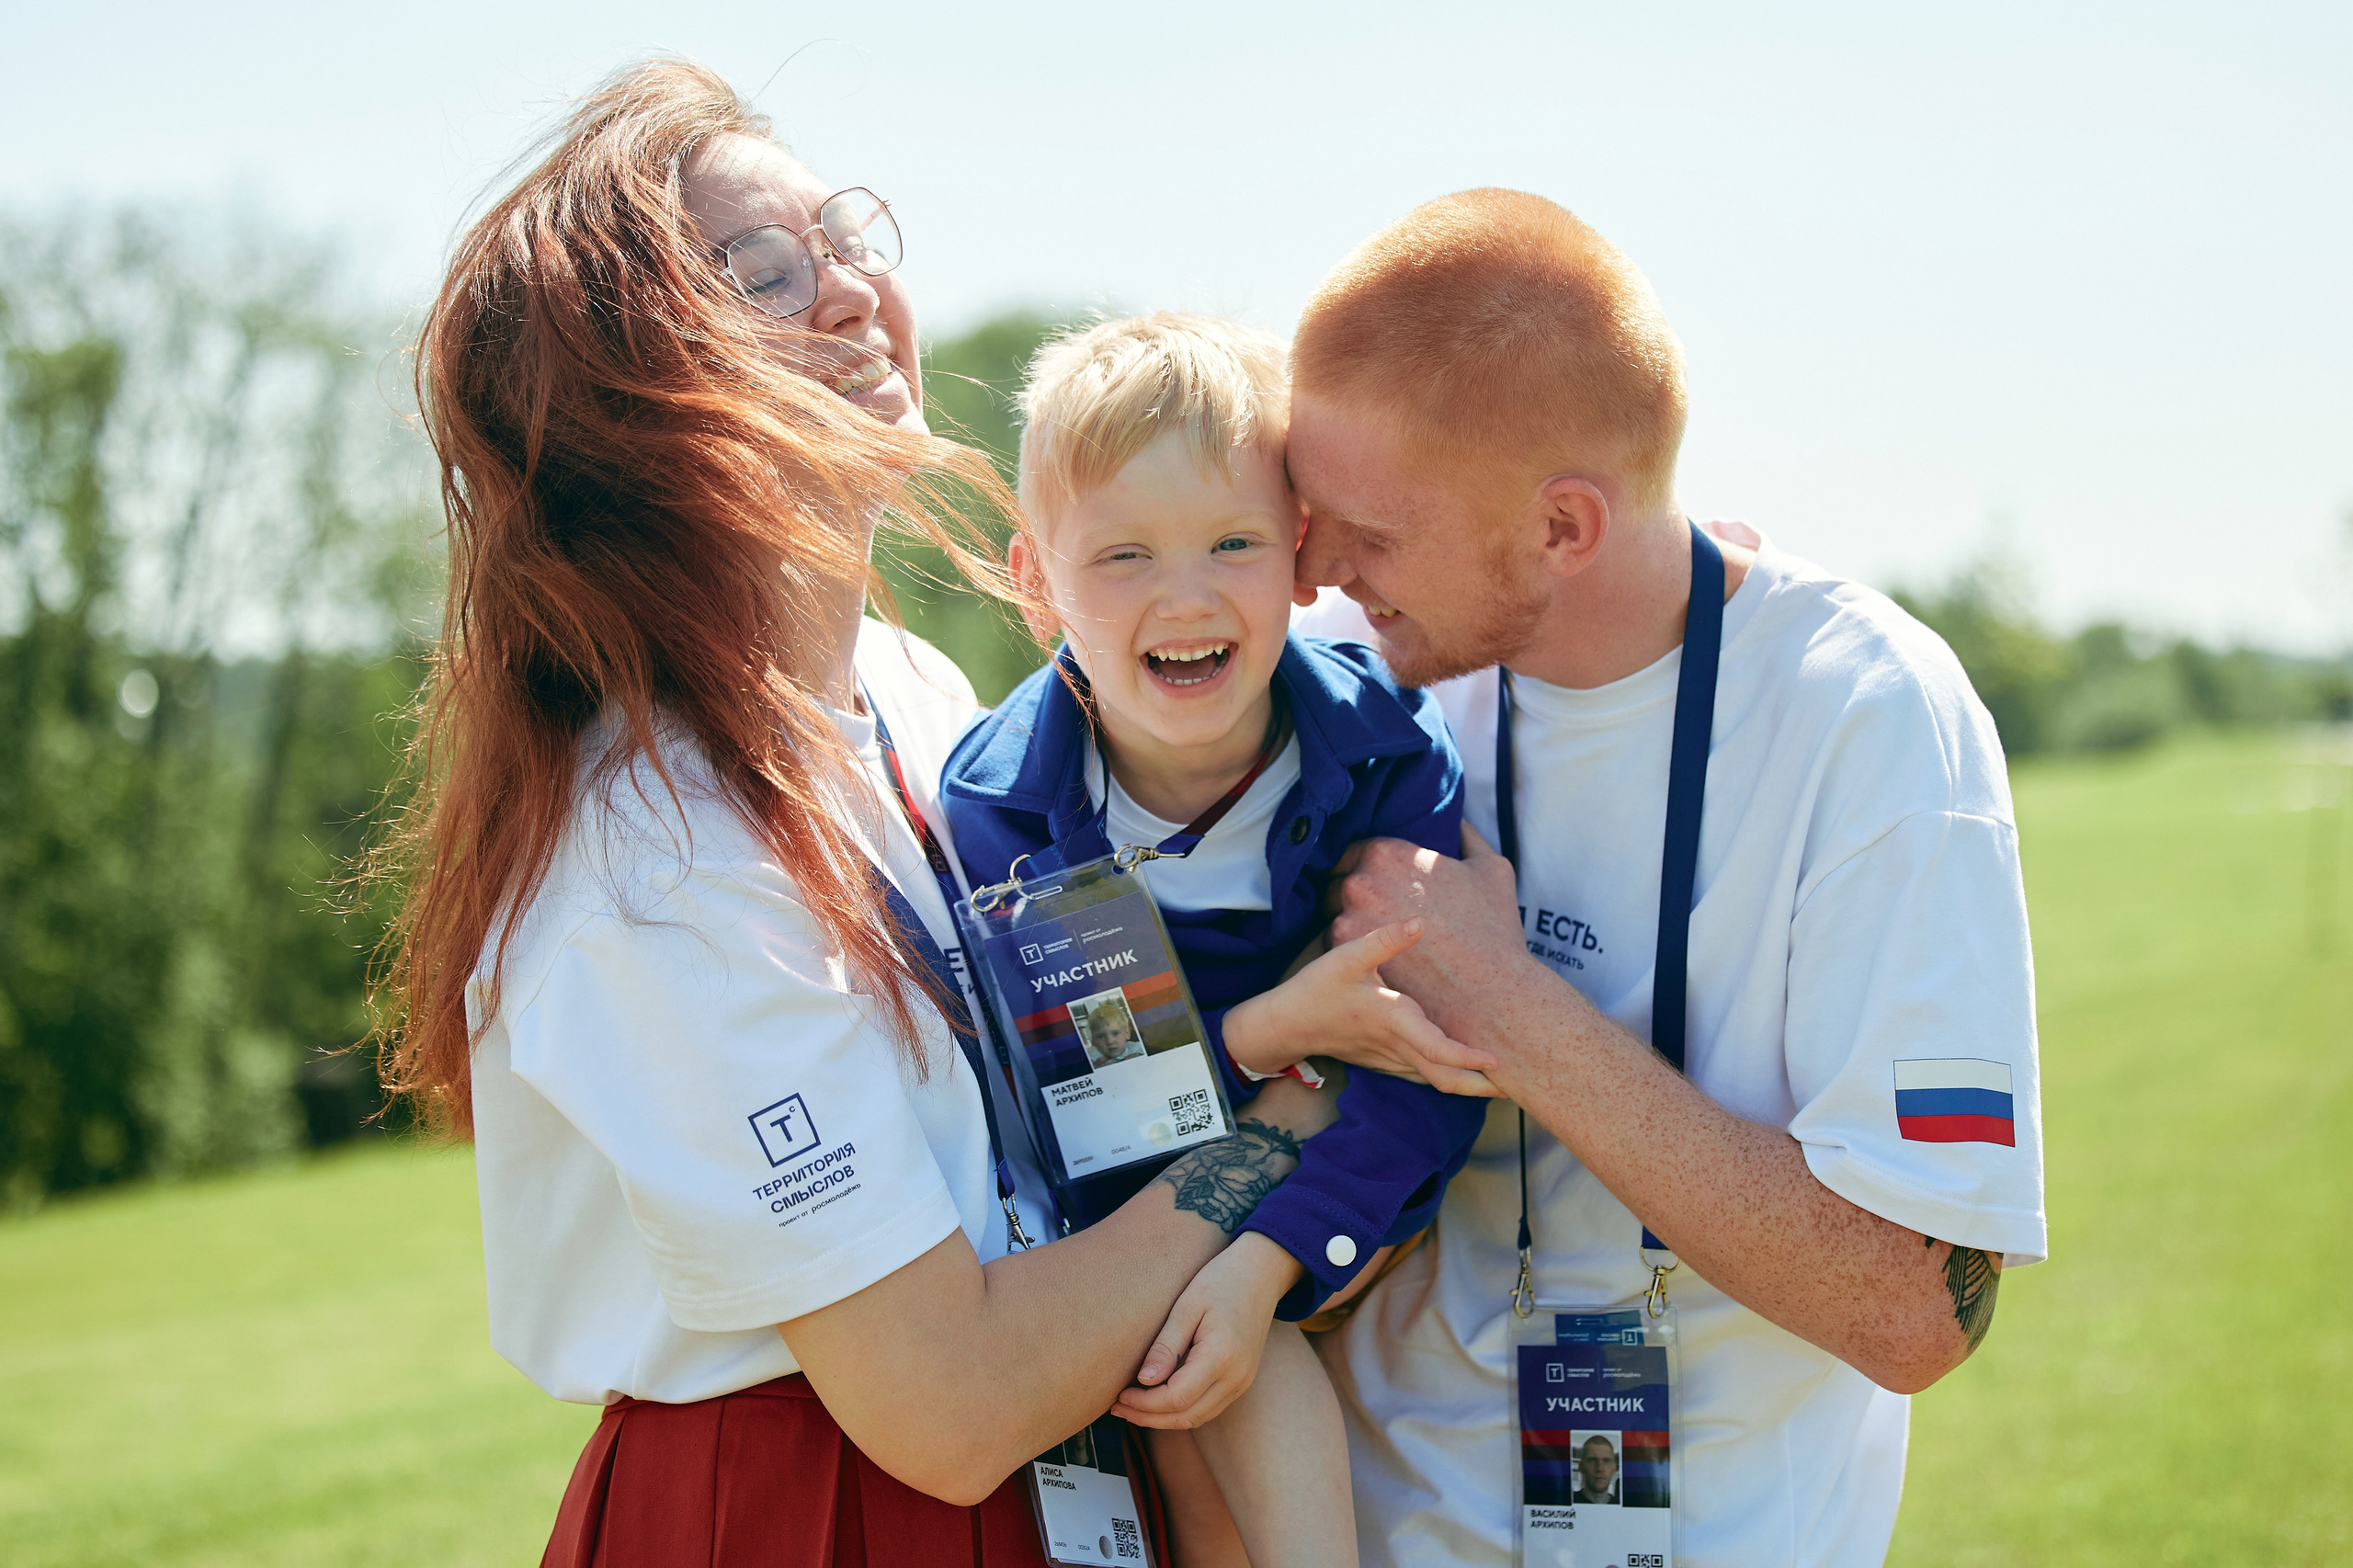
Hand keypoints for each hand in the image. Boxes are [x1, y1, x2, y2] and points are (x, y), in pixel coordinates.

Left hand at [1114, 1233, 1299, 1429]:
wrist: (1261, 1274)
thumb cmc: (1220, 1282)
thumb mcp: (1187, 1306)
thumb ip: (1166, 1346)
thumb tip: (1144, 1381)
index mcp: (1221, 1357)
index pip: (1177, 1398)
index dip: (1144, 1404)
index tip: (1119, 1394)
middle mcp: (1236, 1377)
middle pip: (1186, 1416)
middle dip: (1148, 1417)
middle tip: (1118, 1406)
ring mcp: (1242, 1382)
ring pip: (1198, 1417)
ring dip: (1163, 1418)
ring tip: (1132, 1407)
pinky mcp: (1241, 1380)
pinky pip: (1208, 1407)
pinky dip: (1182, 1410)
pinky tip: (1159, 1399)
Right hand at [1223, 921, 1500, 1095]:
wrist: (1287, 1026)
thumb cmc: (1316, 990)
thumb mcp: (1345, 957)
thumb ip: (1385, 940)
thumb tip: (1420, 922)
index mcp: (1393, 1020)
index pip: (1437, 1049)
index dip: (1469, 1058)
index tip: (1498, 1058)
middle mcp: (1398, 1046)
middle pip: (1447, 1080)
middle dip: (1483, 1087)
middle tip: (1520, 1085)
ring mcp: (1393, 1060)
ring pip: (1438, 1082)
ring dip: (1471, 1085)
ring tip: (1506, 1080)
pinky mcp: (1387, 1063)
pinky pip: (1426, 1077)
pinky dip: (1450, 1078)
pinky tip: (1468, 1071)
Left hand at [1326, 824, 1548, 1046]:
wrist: (1487, 994)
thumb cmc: (1492, 929)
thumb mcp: (1491, 868)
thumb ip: (1469, 838)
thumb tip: (1459, 823)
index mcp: (1387, 854)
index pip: (1355, 850)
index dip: (1364, 864)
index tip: (1378, 878)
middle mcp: (1360, 882)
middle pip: (1339, 880)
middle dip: (1354, 891)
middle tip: (1377, 907)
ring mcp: (1348, 920)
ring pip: (1334, 913)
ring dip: (1351, 920)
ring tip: (1375, 934)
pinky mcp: (1347, 957)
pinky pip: (1338, 945)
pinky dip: (1352, 949)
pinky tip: (1373, 957)